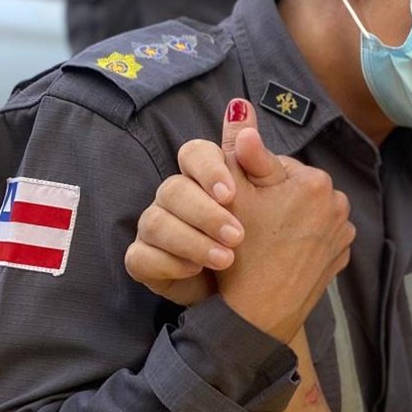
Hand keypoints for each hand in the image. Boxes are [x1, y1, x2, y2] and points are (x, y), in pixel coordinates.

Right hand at [125, 104, 253, 306]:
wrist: (250, 305)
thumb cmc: (264, 247)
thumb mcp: (270, 202)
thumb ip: (257, 161)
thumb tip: (241, 106)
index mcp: (205, 178)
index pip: (196, 154)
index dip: (210, 170)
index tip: (231, 194)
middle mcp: (176, 199)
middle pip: (173, 188)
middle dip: (206, 213)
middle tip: (238, 236)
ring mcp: (155, 231)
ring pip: (154, 222)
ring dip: (193, 241)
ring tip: (228, 258)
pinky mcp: (147, 262)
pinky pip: (141, 258)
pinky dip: (172, 266)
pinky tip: (200, 273)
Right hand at [126, 100, 355, 341]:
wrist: (257, 315)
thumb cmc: (238, 251)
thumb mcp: (232, 194)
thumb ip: (238, 149)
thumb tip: (242, 107)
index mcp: (314, 182)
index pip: (274, 165)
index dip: (248, 180)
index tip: (234, 199)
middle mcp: (337, 204)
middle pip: (293, 188)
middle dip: (270, 198)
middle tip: (245, 222)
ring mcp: (343, 232)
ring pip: (304, 212)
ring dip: (285, 218)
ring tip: (258, 238)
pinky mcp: (341, 257)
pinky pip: (316, 236)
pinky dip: (298, 240)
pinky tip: (277, 253)